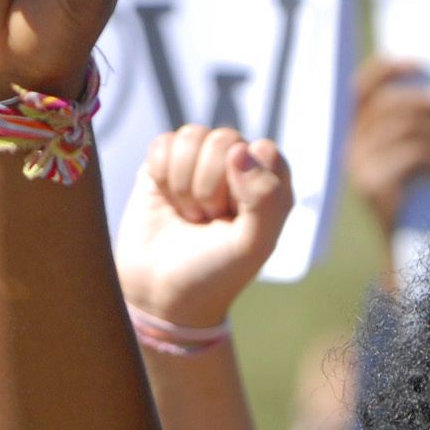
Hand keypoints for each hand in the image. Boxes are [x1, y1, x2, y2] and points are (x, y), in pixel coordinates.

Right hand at [116, 126, 292, 329]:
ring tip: (188, 213)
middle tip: (206, 219)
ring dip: (184, 181)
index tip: (233, 216)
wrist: (160, 294)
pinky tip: (166, 200)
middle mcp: (237, 168)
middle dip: (209, 185)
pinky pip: (163, 142)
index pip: (263, 151)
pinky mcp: (163, 165)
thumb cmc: (215, 273)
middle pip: (225, 139)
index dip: (244, 181)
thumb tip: (240, 150)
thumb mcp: (253, 245)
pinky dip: (161, 173)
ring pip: (192, 135)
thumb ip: (265, 198)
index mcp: (269, 184)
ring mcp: (198, 164)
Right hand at [346, 58, 429, 238]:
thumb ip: (415, 135)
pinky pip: (414, 153)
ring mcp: (357, 166)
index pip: (362, 88)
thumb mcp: (414, 171)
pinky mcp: (372, 185)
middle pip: (395, 104)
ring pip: (408, 128)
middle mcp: (349, 149)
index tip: (424, 65)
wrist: (410, 268)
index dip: (389, 69)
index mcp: (355, 138)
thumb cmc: (421, 215)